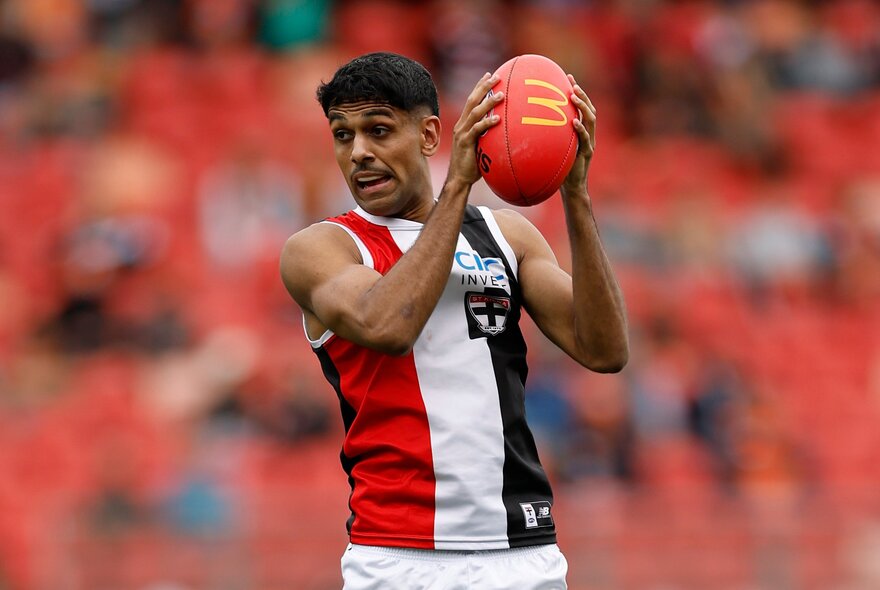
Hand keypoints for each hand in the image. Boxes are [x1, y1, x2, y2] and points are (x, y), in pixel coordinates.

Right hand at [445, 73, 504, 188]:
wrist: (459, 179)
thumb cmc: (472, 164)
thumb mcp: (480, 146)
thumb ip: (488, 135)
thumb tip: (505, 129)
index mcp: (463, 124)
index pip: (471, 100)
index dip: (479, 86)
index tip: (489, 75)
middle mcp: (461, 125)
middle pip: (472, 101)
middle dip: (484, 87)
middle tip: (496, 77)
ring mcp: (462, 133)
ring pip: (475, 112)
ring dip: (488, 102)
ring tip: (501, 95)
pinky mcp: (465, 143)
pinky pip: (477, 130)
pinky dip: (487, 123)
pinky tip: (498, 118)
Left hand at [560, 75, 596, 197]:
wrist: (571, 188)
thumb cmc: (559, 168)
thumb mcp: (553, 148)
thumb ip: (548, 135)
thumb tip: (525, 122)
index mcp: (582, 131)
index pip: (582, 107)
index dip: (577, 92)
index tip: (567, 77)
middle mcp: (588, 135)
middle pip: (590, 109)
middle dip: (582, 95)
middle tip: (572, 83)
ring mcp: (589, 143)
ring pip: (591, 120)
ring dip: (582, 107)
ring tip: (573, 96)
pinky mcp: (586, 153)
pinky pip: (585, 139)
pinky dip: (580, 129)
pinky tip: (573, 121)